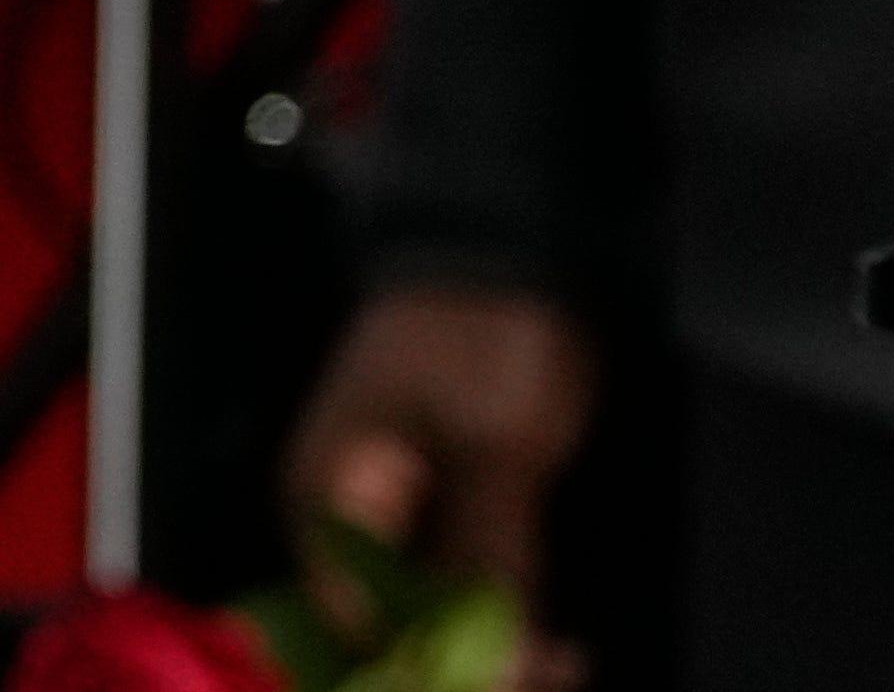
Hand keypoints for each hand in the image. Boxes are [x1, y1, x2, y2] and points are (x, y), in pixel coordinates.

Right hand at [284, 279, 598, 686]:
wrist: (502, 245)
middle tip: (557, 667)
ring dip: (488, 648)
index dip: (428, 667)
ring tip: (565, 657)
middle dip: (467, 665)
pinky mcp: (424, 510)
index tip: (516, 676)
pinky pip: (444, 586)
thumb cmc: (485, 335)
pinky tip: (548, 632)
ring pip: (420, 615)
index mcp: (328, 496)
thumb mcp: (500, 450)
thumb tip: (497, 667)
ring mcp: (381, 513)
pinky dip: (493, 615)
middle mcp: (339, 516)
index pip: (354, 625)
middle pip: (384, 629)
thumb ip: (492, 561)